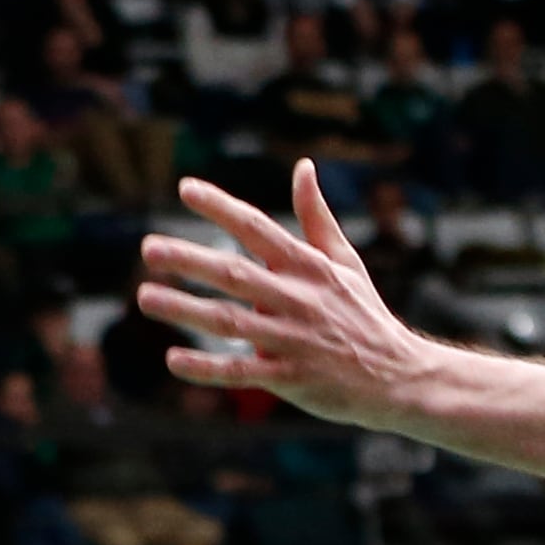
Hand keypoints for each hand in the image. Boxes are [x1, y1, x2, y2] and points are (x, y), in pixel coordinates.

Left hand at [136, 163, 438, 428]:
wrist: (399, 377)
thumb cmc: (365, 314)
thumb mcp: (346, 261)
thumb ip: (315, 217)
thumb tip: (302, 166)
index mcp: (309, 267)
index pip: (258, 229)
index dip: (222, 207)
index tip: (184, 188)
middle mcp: (298, 299)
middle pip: (235, 275)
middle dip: (191, 260)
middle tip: (149, 249)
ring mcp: (293, 340)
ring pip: (231, 322)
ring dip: (186, 310)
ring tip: (145, 297)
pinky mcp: (290, 378)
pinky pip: (241, 372)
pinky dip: (207, 368)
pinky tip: (173, 358)